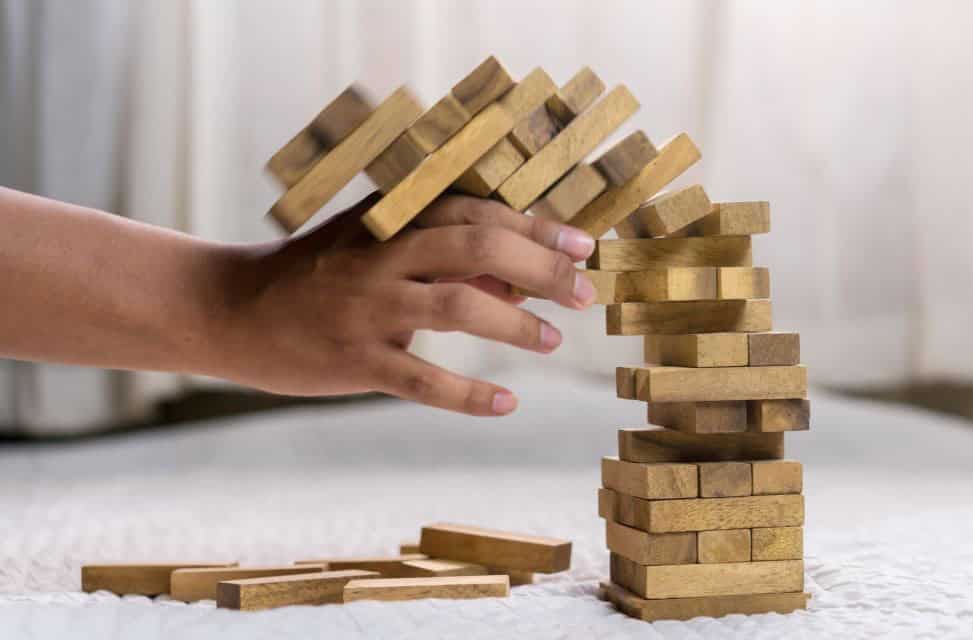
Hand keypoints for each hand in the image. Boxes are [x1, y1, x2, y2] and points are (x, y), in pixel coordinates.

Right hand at [219, 193, 596, 415]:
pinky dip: (469, 396)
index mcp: (390, 220)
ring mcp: (366, 307)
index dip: (536, 226)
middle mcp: (382, 256)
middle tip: (584, 292)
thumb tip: (519, 284)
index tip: (583, 243)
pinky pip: (422, 380)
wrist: (228, 308)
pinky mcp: (352, 360)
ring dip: (517, 324)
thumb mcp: (376, 249)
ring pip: (459, 306)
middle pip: (479, 247)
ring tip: (552, 340)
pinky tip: (506, 404)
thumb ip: (444, 260)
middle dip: (542, 268)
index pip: (478, 211)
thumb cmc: (315, 276)